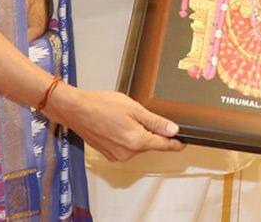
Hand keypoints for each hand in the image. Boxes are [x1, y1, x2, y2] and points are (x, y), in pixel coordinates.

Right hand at [48, 84, 183, 161]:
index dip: (175, 143)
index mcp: (137, 141)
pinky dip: (128, 138)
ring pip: (138, 146)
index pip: (163, 145)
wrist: (77, 110)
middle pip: (150, 144)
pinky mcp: (109, 154)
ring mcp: (117, 155)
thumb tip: (172, 129)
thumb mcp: (135, 108)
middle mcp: (127, 153)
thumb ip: (156, 121)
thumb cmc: (102, 106)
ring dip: (138, 134)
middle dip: (151, 132)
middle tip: (140, 115)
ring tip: (125, 118)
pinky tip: (119, 125)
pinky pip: (126, 147)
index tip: (183, 142)